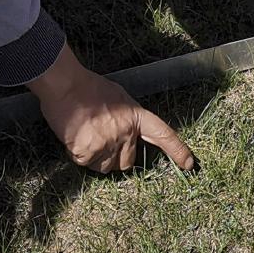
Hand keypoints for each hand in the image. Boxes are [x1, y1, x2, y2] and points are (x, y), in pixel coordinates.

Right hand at [30, 45, 196, 173]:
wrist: (64, 85)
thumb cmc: (88, 87)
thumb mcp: (118, 97)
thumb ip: (127, 117)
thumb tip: (127, 132)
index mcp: (136, 116)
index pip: (163, 134)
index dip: (177, 150)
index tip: (189, 164)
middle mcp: (125, 132)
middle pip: (127, 162)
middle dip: (116, 155)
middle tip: (100, 137)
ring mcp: (107, 144)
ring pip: (107, 167)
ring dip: (97, 158)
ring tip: (86, 136)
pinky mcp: (87, 153)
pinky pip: (87, 164)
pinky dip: (79, 155)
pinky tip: (75, 137)